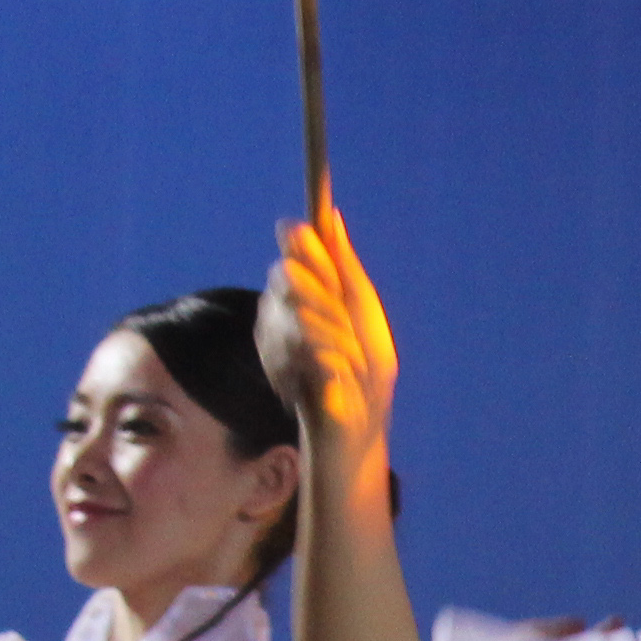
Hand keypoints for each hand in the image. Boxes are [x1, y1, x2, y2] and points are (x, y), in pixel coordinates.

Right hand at [266, 201, 394, 452]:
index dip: (306, 249)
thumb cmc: (367, 369)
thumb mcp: (364, 313)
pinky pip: (302, 348)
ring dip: (335, 338)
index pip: (294, 250)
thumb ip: (344, 266)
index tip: (316, 249)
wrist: (362, 423)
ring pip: (297, 313)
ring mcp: (274, 338)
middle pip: (288, 277)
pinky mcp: (277, 367)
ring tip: (349, 362)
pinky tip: (335, 378)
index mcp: (306, 292)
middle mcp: (282, 309)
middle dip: (325, 299)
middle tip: (348, 329)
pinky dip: (329, 362)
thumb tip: (330, 217)